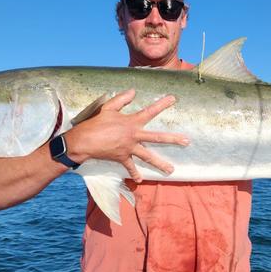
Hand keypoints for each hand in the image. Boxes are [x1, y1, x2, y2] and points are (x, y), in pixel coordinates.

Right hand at [64, 89, 188, 181]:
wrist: (84, 141)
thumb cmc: (95, 123)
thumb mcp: (108, 107)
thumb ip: (122, 99)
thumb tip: (133, 91)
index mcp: (132, 122)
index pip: (150, 111)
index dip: (162, 104)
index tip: (174, 99)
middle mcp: (134, 136)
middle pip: (157, 138)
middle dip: (173, 139)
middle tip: (187, 142)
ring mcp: (129, 148)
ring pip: (148, 157)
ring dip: (160, 164)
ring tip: (171, 170)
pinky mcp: (122, 158)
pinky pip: (130, 167)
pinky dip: (135, 173)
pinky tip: (140, 180)